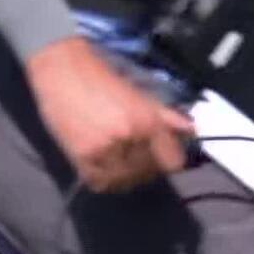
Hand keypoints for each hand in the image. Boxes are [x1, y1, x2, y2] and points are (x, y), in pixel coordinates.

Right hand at [24, 37, 193, 191]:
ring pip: (125, 180)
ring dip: (126, 175)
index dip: (169, 160)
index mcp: (148, 121)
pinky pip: (101, 183)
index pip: (172, 161)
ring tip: (119, 162)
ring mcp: (105, 150)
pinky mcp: (82, 158)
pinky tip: (105, 168)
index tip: (161, 155)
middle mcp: (130, 138)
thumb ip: (166, 115)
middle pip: (149, 172)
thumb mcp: (138, 94)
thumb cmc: (101, 76)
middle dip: (147, 166)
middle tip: (137, 156)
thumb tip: (192, 130)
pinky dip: (106, 180)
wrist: (61, 70)